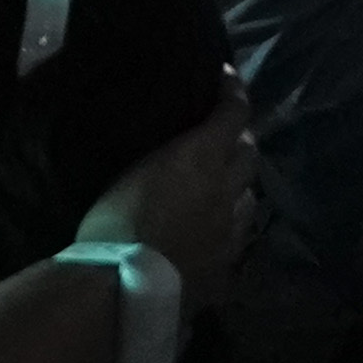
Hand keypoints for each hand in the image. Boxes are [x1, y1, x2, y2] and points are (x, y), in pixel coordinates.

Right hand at [73, 85, 262, 306]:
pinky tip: (216, 234)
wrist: (123, 286)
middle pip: (249, 155)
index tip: (228, 77)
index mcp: (200, 159)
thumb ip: (157, 159)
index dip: (234, 92)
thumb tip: (162, 151)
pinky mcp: (226, 268)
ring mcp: (230, 233)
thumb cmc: (112, 221)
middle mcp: (225, 191)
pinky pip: (237, 241)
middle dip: (242, 140)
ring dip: (241, 186)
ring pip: (250, 199)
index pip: (233, 114)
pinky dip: (230, 228)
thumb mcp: (127, 173)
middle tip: (228, 135)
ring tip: (225, 186)